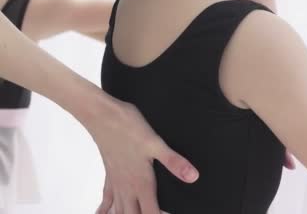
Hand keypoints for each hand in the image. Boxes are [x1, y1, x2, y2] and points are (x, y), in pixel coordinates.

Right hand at [89, 97, 198, 213]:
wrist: (101, 115)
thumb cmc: (128, 127)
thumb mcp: (156, 143)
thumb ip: (174, 162)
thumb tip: (192, 177)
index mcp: (141, 182)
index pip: (150, 213)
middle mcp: (127, 186)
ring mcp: (116, 180)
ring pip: (118, 209)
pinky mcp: (109, 172)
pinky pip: (106, 198)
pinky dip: (105, 209)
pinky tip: (104, 213)